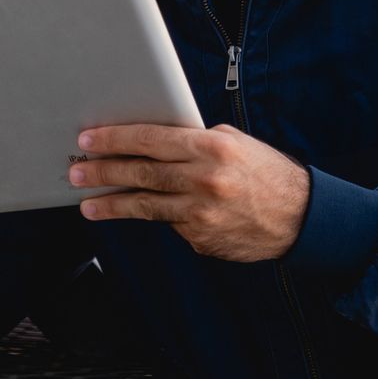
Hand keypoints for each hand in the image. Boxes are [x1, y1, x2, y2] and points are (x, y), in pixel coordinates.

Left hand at [67, 124, 309, 262]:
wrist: (301, 217)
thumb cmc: (264, 173)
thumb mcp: (233, 143)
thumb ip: (193, 141)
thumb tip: (149, 140)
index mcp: (212, 148)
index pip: (151, 139)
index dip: (115, 139)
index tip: (88, 140)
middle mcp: (205, 180)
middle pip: (141, 173)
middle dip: (102, 171)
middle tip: (76, 171)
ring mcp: (202, 213)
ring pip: (145, 206)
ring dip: (112, 204)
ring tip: (88, 203)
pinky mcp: (201, 239)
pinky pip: (169, 225)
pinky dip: (155, 217)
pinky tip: (141, 214)